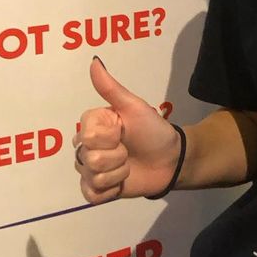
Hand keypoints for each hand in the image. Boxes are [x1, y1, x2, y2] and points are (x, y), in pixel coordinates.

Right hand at [73, 57, 180, 203]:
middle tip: (128, 151)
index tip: (122, 132)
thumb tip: (94, 61)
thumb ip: (111, 88)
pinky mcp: (96, 191)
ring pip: (92, 177)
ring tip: (128, 166)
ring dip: (118, 173)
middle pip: (88, 159)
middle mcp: (86, 146)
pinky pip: (91, 195)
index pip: (85, 136)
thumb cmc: (153, 130)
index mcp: (91, 125)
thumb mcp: (135, 107)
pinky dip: (110, 190)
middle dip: (116, 157)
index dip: (108, 138)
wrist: (171, 159)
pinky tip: (122, 182)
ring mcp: (90, 170)